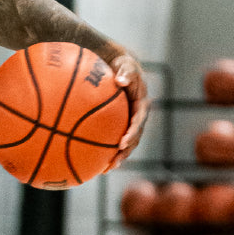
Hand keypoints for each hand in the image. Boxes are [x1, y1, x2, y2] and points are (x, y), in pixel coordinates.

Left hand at [107, 52, 149, 169]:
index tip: (122, 142)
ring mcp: (128, 122)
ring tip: (106, 170)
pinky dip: (105, 150)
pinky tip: (92, 161)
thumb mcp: (126, 64)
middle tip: (114, 163)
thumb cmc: (120, 65)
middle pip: (133, 138)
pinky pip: (112, 139)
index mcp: (141, 104)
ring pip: (125, 143)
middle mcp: (136, 116)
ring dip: (117, 157)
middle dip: (125, 152)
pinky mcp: (119, 125)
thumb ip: (126, 71)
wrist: (118, 67)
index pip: (138, 121)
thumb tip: (121, 80)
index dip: (132, 133)